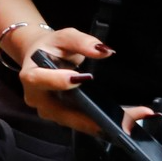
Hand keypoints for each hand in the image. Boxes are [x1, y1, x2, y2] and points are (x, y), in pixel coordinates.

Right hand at [4, 26, 128, 134]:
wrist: (40, 59)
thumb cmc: (50, 47)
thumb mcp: (64, 37)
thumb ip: (82, 41)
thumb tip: (104, 51)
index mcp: (31, 75)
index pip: (39, 80)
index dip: (58, 81)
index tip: (81, 78)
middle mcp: (38, 99)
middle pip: (63, 113)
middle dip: (93, 117)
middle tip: (123, 119)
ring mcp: (50, 112)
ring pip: (76, 123)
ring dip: (104, 124)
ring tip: (130, 121)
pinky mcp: (63, 118)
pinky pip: (83, 123)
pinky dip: (104, 123)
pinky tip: (125, 122)